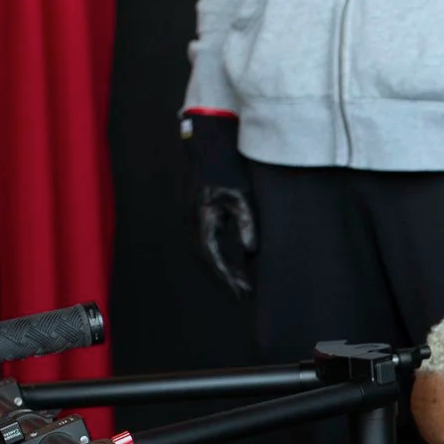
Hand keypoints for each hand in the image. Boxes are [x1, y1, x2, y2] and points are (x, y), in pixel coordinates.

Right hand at [183, 112, 256, 296]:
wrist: (209, 148)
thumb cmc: (226, 170)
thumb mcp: (241, 197)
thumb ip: (246, 224)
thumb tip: (251, 251)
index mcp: (202, 220)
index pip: (213, 257)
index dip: (226, 277)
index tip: (240, 291)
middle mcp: (193, 223)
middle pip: (206, 260)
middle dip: (223, 279)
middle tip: (243, 294)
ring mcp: (192, 221)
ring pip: (204, 254)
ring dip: (219, 270)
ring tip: (238, 284)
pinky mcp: (197, 218)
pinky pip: (205, 245)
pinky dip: (216, 259)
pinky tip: (230, 265)